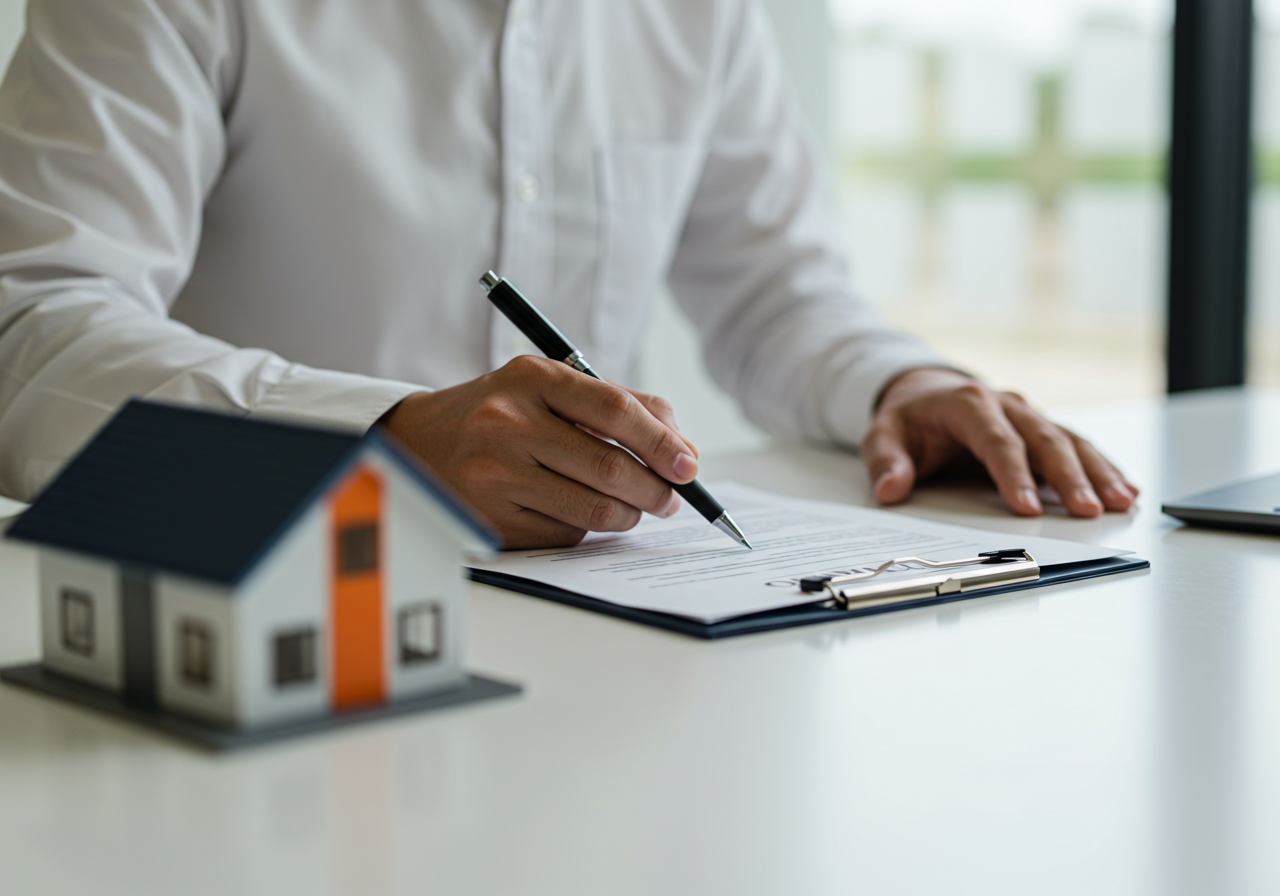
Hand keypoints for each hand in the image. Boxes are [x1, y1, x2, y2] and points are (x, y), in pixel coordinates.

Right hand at [377, 356, 698, 548]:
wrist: (416, 443)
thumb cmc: (500, 412)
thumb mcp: (549, 387)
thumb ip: (620, 406)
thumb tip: (683, 451)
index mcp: (530, 378)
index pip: (615, 409)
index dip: (662, 441)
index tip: (688, 465)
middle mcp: (508, 424)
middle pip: (611, 468)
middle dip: (656, 489)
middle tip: (671, 497)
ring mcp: (496, 475)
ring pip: (595, 510)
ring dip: (629, 515)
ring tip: (634, 506)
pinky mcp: (493, 520)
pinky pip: (566, 534)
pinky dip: (586, 528)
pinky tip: (576, 510)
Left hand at [862, 368, 1138, 516]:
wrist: (926, 393)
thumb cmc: (909, 419)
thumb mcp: (883, 435)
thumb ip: (886, 461)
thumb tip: (890, 489)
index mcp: (969, 404)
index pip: (996, 441)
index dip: (1013, 474)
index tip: (1027, 507)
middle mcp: (1007, 405)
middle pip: (1044, 439)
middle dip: (1069, 476)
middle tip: (1088, 510)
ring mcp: (1030, 417)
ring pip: (1070, 441)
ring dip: (1097, 472)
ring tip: (1121, 503)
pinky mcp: (1042, 430)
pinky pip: (1078, 446)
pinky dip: (1102, 467)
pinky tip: (1126, 489)